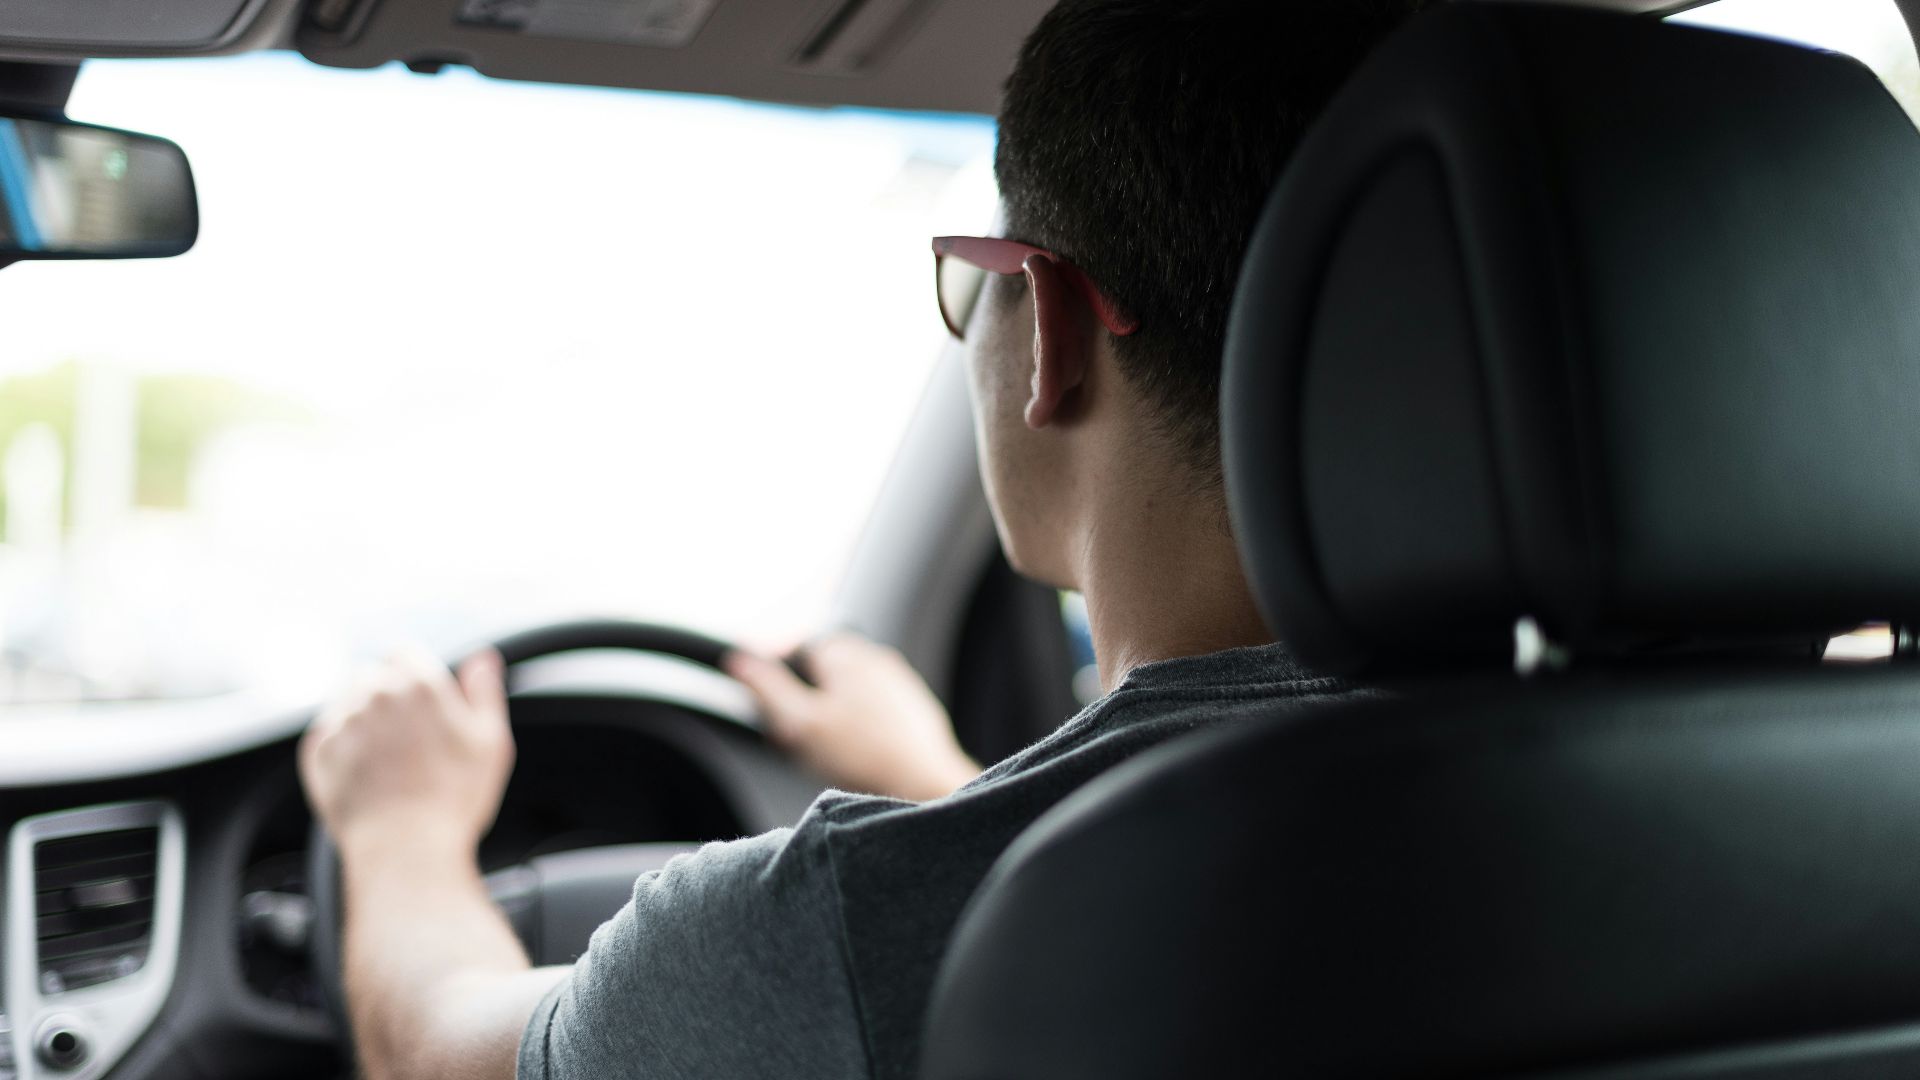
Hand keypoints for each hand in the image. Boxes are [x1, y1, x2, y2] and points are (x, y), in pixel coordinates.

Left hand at [299, 648, 514, 859]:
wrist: (405, 849)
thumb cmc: (453, 800)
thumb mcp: (491, 741)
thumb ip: (484, 691)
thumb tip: (482, 658)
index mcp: (418, 684)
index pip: (405, 653)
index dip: (416, 675)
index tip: (423, 705)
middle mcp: (374, 695)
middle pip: (373, 676)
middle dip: (387, 698)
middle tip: (408, 739)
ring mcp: (342, 722)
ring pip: (347, 703)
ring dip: (362, 720)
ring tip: (386, 760)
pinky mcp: (318, 752)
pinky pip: (327, 734)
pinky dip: (342, 747)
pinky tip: (366, 773)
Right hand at [726, 633, 979, 801]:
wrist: (924, 784)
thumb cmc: (864, 756)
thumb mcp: (799, 723)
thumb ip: (766, 688)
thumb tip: (739, 661)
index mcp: (844, 653)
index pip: (795, 648)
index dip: (777, 678)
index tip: (772, 709)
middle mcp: (874, 657)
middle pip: (822, 670)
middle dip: (805, 699)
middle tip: (798, 737)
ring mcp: (897, 680)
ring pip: (848, 690)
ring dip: (831, 713)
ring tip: (828, 751)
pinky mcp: (913, 706)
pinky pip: (873, 709)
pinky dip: (859, 726)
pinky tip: (857, 755)